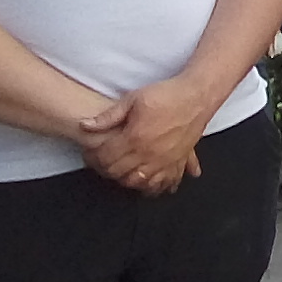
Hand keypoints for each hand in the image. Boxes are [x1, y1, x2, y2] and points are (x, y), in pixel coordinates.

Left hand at [81, 78, 220, 193]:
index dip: (92, 157)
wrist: (197, 96)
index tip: (89, 152)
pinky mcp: (177, 161)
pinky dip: (152, 186)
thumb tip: (85, 125)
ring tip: (120, 169)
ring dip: (125, 179)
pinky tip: (145, 182)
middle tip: (101, 161)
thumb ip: (108, 116)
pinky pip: (162, 182)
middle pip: (118, 173)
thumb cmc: (166, 95)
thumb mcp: (133, 99)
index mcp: (134, 138)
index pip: (105, 158)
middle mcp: (148, 154)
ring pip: (137, 182)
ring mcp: (163, 160)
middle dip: (104, 169)